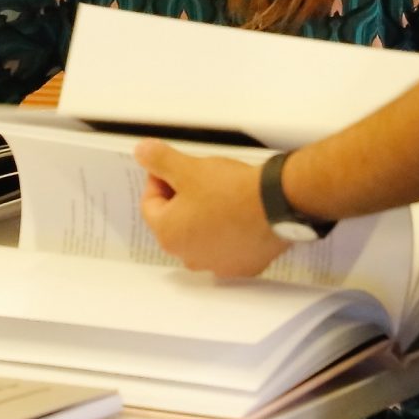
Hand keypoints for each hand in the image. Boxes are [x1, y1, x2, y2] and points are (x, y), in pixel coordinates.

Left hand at [135, 139, 286, 280]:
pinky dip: (229, 232)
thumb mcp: (188, 168)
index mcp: (168, 234)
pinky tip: (238, 214)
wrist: (276, 204)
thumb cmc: (231, 190)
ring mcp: (218, 264)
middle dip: (181, 200)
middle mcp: (189, 256)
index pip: (151, 204)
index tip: (173, 168)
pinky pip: (229, 247)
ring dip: (205, 218)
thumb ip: (159, 160)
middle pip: (175, 222)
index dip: (160, 180)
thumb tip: (142, 153)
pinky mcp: (244, 266)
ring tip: (221, 196)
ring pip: (202, 237)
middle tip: (198, 180)